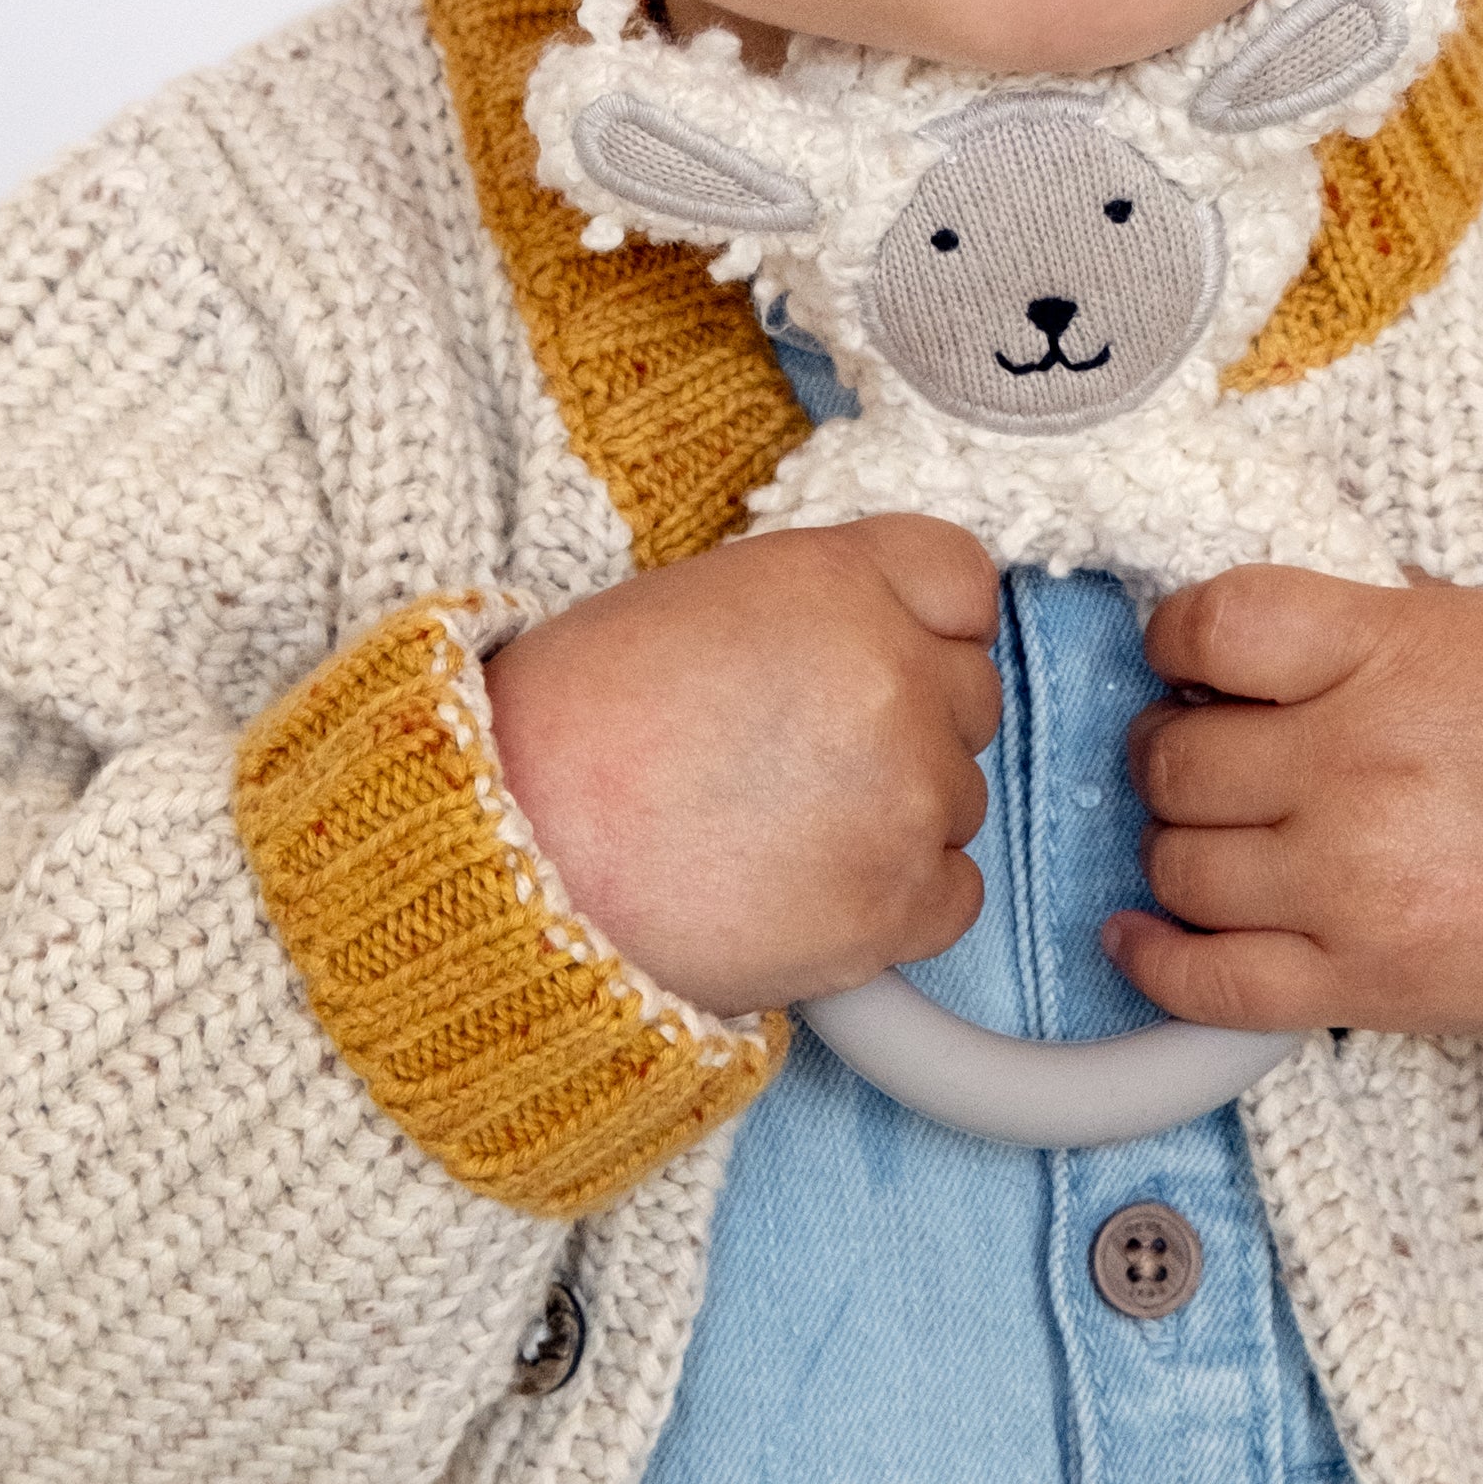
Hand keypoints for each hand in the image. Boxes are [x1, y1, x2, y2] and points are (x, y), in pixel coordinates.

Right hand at [484, 521, 999, 1018]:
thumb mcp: (700, 603)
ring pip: (959, 798)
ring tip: (779, 832)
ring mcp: (906, 793)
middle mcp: (891, 675)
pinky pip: (956, 894)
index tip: (892, 657)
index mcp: (838, 581)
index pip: (963, 581)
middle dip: (907, 726)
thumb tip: (875, 645)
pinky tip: (808, 890)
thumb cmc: (576, 729)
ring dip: (896, 816)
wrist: (513, 857)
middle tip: (802, 761)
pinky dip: (899, 903)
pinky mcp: (898, 903)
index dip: (927, 624)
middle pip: (969, 696)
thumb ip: (817, 611)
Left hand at [1104, 569, 1482, 1087]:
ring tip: (1218, 833)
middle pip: (1176, 755)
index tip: (1190, 656)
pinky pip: (1207, 980)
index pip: (1210, 624)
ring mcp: (1351, 885)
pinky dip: (1154, 959)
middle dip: (1176, 747)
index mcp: (1389, 654)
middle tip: (1211, 751)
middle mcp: (1354, 767)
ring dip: (1178, 844)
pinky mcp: (1363, 985)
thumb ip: (1381, 621)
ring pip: (1178, 862)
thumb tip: (1282, 629)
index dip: (1177, 638)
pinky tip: (1140, 933)